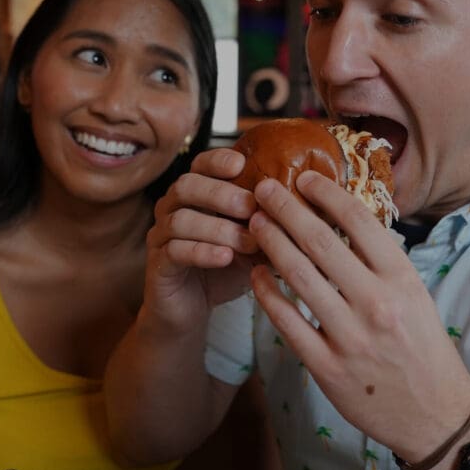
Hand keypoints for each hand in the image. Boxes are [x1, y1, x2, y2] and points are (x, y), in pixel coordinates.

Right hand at [142, 148, 260, 334]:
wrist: (193, 310)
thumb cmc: (225, 268)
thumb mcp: (254, 240)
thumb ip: (272, 222)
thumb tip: (311, 206)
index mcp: (195, 194)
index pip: (200, 164)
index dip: (217, 160)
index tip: (241, 164)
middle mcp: (173, 208)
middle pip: (186, 185)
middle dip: (221, 194)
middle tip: (251, 206)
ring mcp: (161, 235)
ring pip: (181, 219)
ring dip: (218, 227)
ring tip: (248, 241)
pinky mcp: (158, 264)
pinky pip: (175, 251)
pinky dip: (202, 252)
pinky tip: (225, 257)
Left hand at [248, 171, 469, 469]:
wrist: (435, 414)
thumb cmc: (423, 346)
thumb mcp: (416, 294)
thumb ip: (381, 261)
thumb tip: (343, 219)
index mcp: (401, 279)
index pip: (358, 221)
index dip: (326, 193)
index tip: (304, 178)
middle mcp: (376, 303)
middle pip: (320, 242)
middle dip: (286, 209)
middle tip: (264, 189)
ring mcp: (349, 337)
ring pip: (298, 277)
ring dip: (271, 243)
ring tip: (255, 223)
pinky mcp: (327, 368)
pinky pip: (288, 323)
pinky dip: (268, 294)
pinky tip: (257, 275)